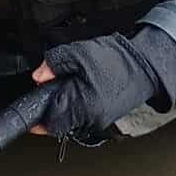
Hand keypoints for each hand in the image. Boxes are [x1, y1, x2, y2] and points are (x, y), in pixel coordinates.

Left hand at [30, 28, 175, 140]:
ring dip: (64, 107)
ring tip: (70, 86)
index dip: (38, 115)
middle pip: (59, 123)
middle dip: (51, 108)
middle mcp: (90, 118)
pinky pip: (82, 116)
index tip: (30, 112)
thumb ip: (54, 64)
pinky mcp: (105, 117)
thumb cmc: (116, 59)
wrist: (145, 64)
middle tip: (51, 89)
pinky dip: (77, 105)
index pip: (51, 122)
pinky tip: (82, 89)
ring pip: (70, 120)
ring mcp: (99, 120)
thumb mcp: (79, 53)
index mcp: (82, 105)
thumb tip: (38, 76)